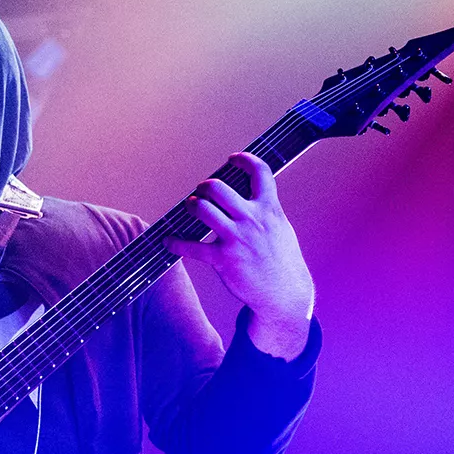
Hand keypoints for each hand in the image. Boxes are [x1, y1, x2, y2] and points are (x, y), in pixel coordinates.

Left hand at [164, 152, 315, 359]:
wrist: (284, 294)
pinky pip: (191, 247)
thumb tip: (251, 193)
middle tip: (203, 193)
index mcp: (269, 209)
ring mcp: (236, 239)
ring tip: (191, 207)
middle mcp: (252, 220)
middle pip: (218, 188)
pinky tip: (169, 241)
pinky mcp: (223, 260)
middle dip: (205, 187)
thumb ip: (266, 210)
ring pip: (202, 209)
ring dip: (191, 205)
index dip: (244, 160)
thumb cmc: (282, 260)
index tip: (233, 160)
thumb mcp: (281, 228)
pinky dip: (175, 243)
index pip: (260, 172)